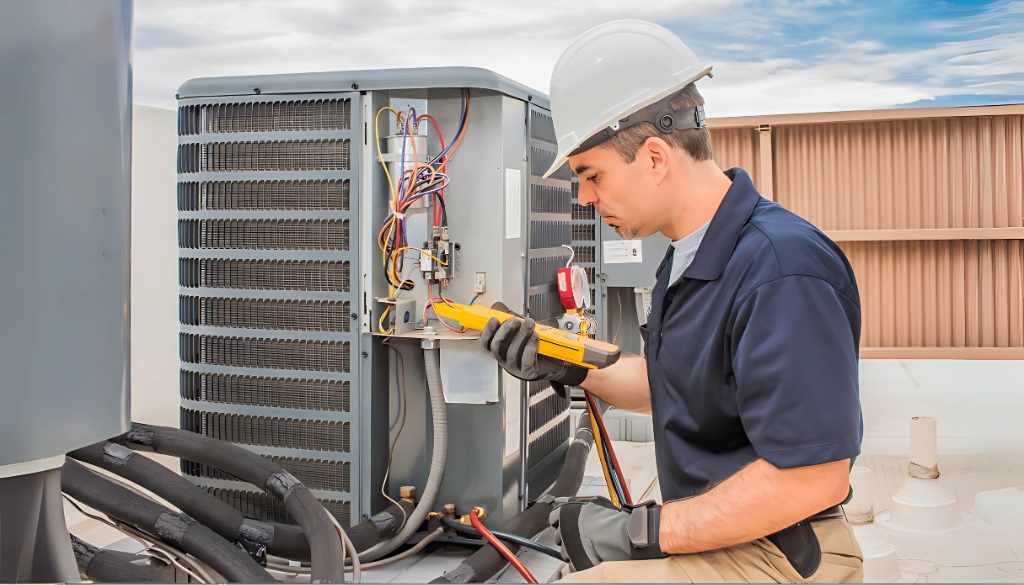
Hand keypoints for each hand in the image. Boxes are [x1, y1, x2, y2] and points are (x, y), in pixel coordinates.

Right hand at [480, 316, 587, 396]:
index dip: (487, 331)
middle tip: (514, 321)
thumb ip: (510, 318)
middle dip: (504, 332)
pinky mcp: (528, 372)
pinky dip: (530, 346)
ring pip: (512, 353)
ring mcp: (515, 368)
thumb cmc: (537, 344)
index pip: (486, 343)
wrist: (556, 359)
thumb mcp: (522, 329)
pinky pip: (526, 360)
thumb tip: (498, 306)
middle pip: (496, 348)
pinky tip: (535, 337)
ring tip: (529, 324)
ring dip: (520, 336)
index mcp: (500, 349)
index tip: (494, 319)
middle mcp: (504, 360)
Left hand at [549, 496, 664, 571]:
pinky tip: (587, 559)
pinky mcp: (575, 566)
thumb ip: (576, 503)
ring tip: (590, 547)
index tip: (570, 523)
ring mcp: (568, 550)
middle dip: (568, 536)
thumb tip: (563, 502)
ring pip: (564, 552)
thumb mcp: (595, 503)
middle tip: (583, 536)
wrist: (628, 539)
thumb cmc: (616, 520)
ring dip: (573, 550)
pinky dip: (575, 564)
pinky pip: (569, 567)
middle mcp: (563, 531)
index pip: (554, 517)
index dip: (563, 521)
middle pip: (559, 536)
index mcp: (565, 513)